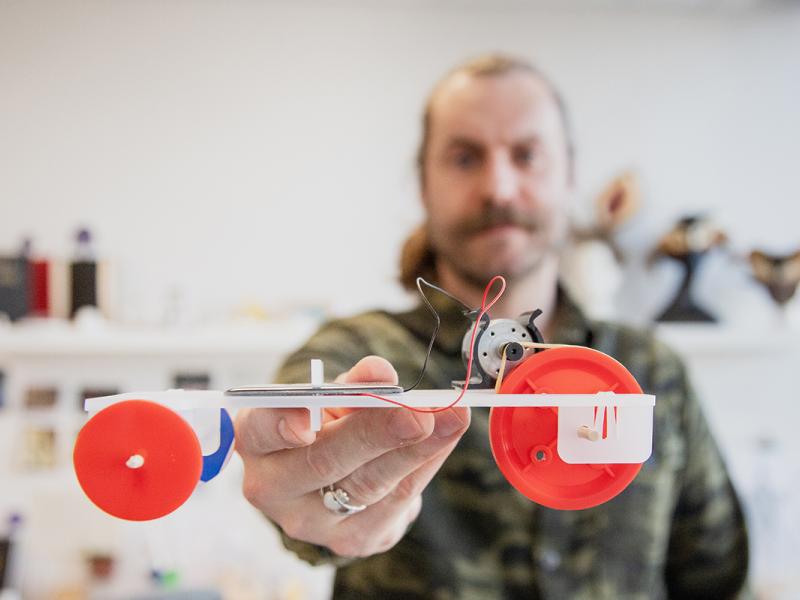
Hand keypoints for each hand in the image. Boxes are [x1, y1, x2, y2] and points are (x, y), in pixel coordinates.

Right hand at [235, 356, 469, 557]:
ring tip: (451, 419)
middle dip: (376, 435)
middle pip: (325, 462)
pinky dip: (426, 464)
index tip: (306, 422)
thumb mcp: (331, 396)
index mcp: (257, 440)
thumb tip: (379, 374)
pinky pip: (397, 501)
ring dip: (417, 449)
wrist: (333, 478)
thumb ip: (354, 383)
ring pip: (368, 484)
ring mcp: (312, 522)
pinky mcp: (352, 539)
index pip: (259, 431)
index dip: (281, 425)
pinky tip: (445, 438)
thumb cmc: (325, 423)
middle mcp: (275, 487)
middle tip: (417, 414)